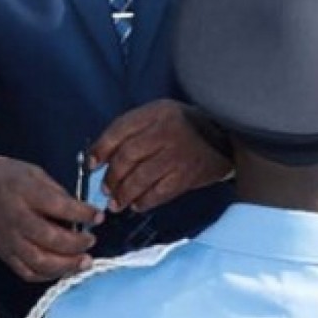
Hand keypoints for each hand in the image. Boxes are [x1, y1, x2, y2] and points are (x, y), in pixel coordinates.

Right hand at [0, 155, 102, 281]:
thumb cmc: (3, 177)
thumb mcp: (31, 171)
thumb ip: (55, 191)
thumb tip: (79, 210)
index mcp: (23, 191)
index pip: (58, 206)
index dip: (83, 213)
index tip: (98, 216)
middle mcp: (15, 218)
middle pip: (50, 238)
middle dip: (77, 243)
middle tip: (92, 240)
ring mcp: (9, 239)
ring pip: (39, 261)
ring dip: (66, 266)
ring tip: (85, 262)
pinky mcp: (4, 253)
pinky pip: (27, 272)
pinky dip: (48, 275)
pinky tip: (63, 269)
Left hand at [89, 100, 232, 212]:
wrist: (226, 138)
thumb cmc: (185, 127)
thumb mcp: (160, 115)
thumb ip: (133, 130)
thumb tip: (100, 156)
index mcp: (156, 112)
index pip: (119, 130)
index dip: (100, 149)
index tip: (91, 164)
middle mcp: (166, 131)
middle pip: (127, 156)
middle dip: (111, 176)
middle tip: (106, 189)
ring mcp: (177, 154)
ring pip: (140, 178)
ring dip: (123, 194)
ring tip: (116, 203)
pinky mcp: (187, 176)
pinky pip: (158, 193)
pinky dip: (144, 202)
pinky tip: (137, 205)